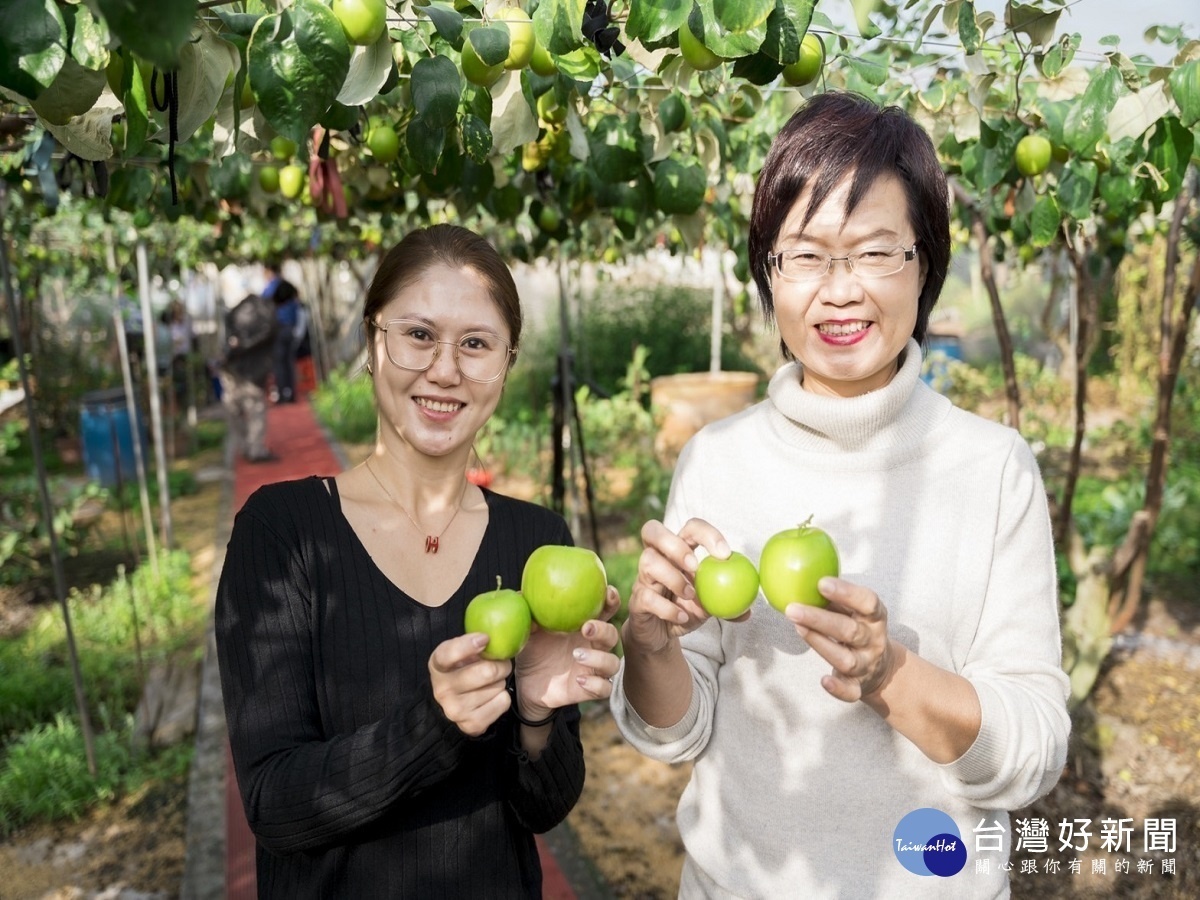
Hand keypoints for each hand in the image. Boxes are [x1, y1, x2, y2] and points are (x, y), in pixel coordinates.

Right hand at [428, 633, 512, 736]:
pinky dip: (503, 698)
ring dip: (500, 682)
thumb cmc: (464, 669)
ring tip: (491, 682)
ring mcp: (455, 710)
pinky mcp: (470, 725)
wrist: (456, 704)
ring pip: (497, 688)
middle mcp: (442, 689)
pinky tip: (492, 697)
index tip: (485, 639)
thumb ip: (475, 639)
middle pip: (486, 672)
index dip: (467, 645)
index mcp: (438, 665)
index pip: (448, 654)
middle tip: (500, 663)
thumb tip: (496, 631)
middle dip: (500, 665)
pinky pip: (502, 703)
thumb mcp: (462, 651)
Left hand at [513, 585, 621, 720]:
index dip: (611, 600)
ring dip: (599, 658)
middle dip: (603, 630)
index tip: (607, 592)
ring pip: (612, 663)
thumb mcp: (529, 631)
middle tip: (586, 628)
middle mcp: (594, 646)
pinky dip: (596, 684)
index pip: (606, 610)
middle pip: (612, 635)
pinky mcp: (589, 689)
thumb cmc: (533, 648)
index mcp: (584, 626)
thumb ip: (530, 613)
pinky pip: (604, 688)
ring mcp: (594, 668)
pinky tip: (579, 679)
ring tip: (576, 655)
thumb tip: (522, 592)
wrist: (526, 682)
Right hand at [623, 518, 737, 654]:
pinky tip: (682, 617)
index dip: (706, 533)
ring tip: (690, 595)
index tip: (725, 554)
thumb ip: (730, 600)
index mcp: (677, 551)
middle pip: (653, 530)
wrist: (663, 635)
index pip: (689, 528)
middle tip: (695, 566)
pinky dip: (667, 608)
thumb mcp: (712, 604)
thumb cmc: (687, 609)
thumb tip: (753, 603)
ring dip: (673, 578)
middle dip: (674, 545)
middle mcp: (657, 558)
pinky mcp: (636, 600)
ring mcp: (643, 578)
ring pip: (647, 562)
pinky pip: (646, 597)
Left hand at [785, 577, 897, 702]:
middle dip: (820, 619)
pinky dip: (838, 688)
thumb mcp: (854, 611)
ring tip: (797, 628)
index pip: (868, 602)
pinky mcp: (859, 686)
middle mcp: (873, 641)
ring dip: (820, 644)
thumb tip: (799, 578)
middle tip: (793, 608)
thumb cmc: (858, 628)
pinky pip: (851, 691)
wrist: (882, 667)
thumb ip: (834, 598)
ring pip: (846, 659)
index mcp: (875, 618)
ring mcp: (867, 664)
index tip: (821, 583)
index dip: (846, 592)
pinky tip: (824, 680)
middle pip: (850, 631)